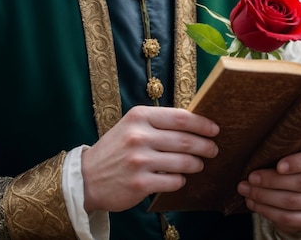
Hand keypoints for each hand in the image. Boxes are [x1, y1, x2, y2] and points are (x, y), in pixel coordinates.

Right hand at [81, 105, 218, 211]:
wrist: (87, 177)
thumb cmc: (115, 149)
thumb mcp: (131, 126)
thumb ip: (157, 122)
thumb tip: (192, 123)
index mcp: (139, 116)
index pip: (180, 117)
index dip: (202, 123)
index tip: (214, 128)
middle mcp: (139, 136)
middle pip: (185, 140)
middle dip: (205, 145)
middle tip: (213, 149)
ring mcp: (139, 160)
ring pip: (182, 162)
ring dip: (196, 164)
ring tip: (199, 164)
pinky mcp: (140, 183)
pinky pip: (173, 181)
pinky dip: (180, 180)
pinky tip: (179, 178)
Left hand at [237, 149, 300, 234]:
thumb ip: (288, 150)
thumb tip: (258, 154)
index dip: (297, 163)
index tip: (277, 165)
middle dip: (271, 181)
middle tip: (250, 178)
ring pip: (293, 203)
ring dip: (265, 197)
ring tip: (246, 190)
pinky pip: (291, 219)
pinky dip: (269, 212)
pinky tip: (254, 204)